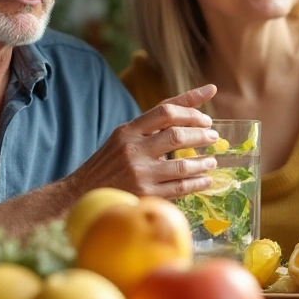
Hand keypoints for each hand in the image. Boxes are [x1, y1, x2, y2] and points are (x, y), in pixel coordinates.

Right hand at [70, 85, 219, 198]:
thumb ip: (152, 123)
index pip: (165, 110)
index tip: (207, 117)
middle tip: (213, 137)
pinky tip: (205, 180)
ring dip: (203, 162)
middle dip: (201, 135)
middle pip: (177, 135)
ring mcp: (139, 173)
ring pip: (182, 165)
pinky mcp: (144, 194)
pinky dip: (196, 183)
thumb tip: (193, 104)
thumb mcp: (124, 136)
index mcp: (128, 130)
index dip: (191, 109)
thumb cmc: (111, 162)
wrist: (84, 193)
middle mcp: (133, 149)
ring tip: (212, 160)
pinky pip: (179, 188)